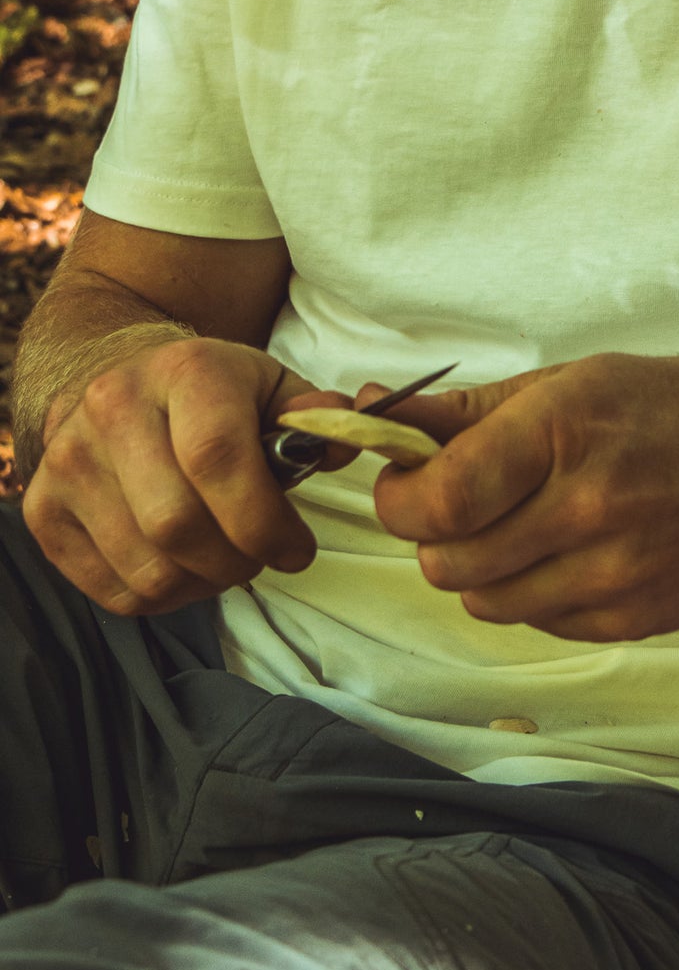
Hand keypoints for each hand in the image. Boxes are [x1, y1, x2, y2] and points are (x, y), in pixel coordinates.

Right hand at [24, 336, 363, 615]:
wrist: (118, 376)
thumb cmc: (211, 393)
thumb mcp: (272, 386)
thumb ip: (318, 416)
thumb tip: (343, 439)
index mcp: (183, 370)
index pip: (218, 459)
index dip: (265, 521)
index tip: (298, 549)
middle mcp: (112, 407)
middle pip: (177, 525)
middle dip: (237, 561)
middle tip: (260, 557)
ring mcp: (68, 460)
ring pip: (146, 569)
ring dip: (202, 585)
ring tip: (224, 561)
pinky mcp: (44, 510)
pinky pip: (112, 591)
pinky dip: (161, 598)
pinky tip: (182, 567)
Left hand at [358, 351, 678, 641]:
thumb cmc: (674, 411)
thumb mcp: (571, 382)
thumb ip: (466, 410)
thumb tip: (372, 408)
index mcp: (562, 431)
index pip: (439, 499)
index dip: (400, 499)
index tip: (405, 484)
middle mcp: (586, 508)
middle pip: (448, 562)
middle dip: (433, 536)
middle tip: (459, 507)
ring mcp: (610, 573)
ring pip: (483, 602)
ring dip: (479, 570)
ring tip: (517, 528)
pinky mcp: (628, 620)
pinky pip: (537, 623)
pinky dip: (532, 594)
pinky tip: (566, 552)